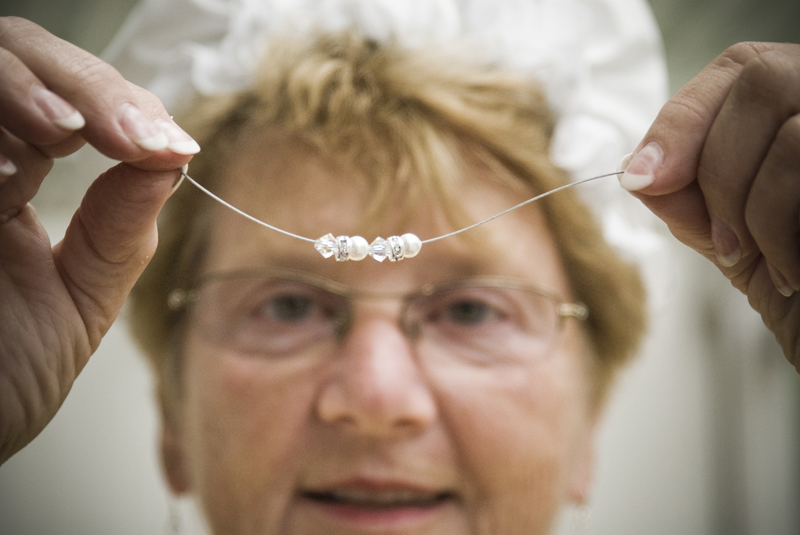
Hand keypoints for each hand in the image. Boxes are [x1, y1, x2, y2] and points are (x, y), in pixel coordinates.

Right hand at [0, 18, 198, 463]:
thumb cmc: (4, 375)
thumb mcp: (80, 298)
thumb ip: (120, 229)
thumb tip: (173, 158)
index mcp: (11, 175)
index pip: (66, 92)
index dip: (117, 101)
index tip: (164, 144)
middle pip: (13, 53)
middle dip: (76, 84)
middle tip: (123, 133)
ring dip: (19, 92)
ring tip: (61, 140)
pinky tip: (4, 180)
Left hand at [619, 42, 799, 370]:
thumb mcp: (739, 244)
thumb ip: (691, 199)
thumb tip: (637, 167)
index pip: (741, 68)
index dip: (682, 119)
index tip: (642, 178)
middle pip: (763, 80)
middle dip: (717, 166)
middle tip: (722, 239)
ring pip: (790, 130)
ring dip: (752, 207)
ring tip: (763, 259)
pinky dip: (780, 228)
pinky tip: (793, 270)